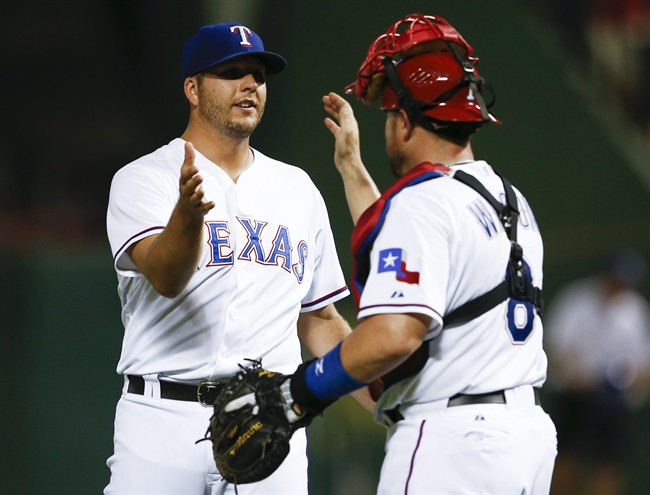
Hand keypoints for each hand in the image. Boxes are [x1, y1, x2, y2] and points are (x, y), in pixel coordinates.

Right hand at [179, 142, 214, 217]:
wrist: (186, 211)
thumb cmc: (188, 187)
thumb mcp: (187, 174)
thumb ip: (189, 159)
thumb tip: (188, 143)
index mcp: (184, 182)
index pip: (185, 177)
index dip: (190, 173)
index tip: (196, 167)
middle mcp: (186, 192)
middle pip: (189, 187)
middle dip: (194, 182)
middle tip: (201, 176)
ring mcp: (192, 202)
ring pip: (194, 199)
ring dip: (198, 195)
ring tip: (202, 190)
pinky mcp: (200, 210)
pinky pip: (203, 209)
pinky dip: (208, 206)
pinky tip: (214, 203)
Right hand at [322, 92, 379, 223]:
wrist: (348, 163)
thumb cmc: (348, 149)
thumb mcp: (346, 129)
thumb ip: (345, 117)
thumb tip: (343, 105)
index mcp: (351, 122)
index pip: (345, 106)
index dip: (338, 99)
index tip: (330, 95)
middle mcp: (349, 126)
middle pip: (342, 110)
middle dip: (334, 103)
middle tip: (325, 98)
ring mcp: (345, 132)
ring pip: (339, 117)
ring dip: (332, 110)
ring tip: (325, 105)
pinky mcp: (341, 139)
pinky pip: (336, 127)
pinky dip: (331, 122)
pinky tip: (326, 120)